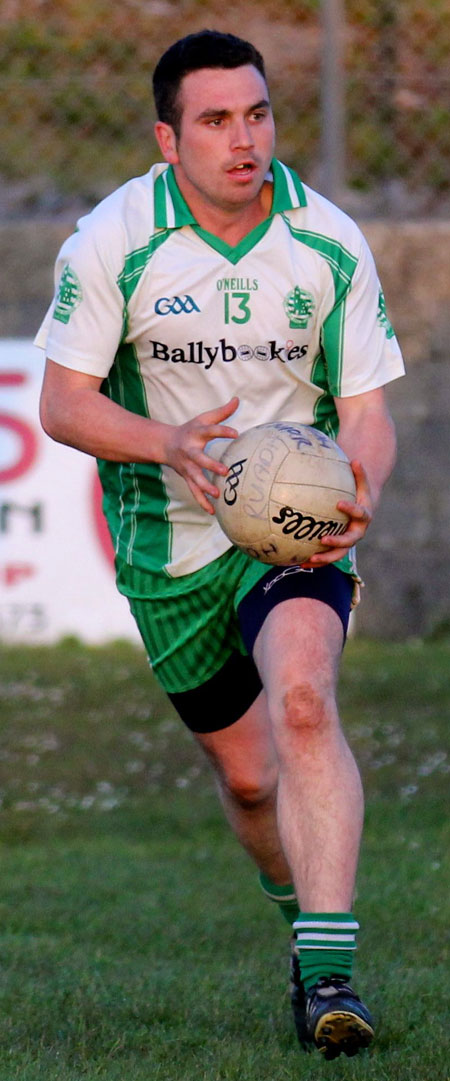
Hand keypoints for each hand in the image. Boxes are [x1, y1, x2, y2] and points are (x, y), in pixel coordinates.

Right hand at [164, 397, 238, 513]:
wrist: (164, 444)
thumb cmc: (189, 430)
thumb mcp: (203, 419)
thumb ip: (222, 412)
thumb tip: (237, 399)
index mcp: (196, 434)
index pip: (210, 431)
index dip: (222, 431)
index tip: (236, 433)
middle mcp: (190, 451)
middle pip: (200, 459)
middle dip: (210, 465)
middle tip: (224, 471)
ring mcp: (187, 466)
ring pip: (195, 478)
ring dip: (205, 487)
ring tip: (217, 494)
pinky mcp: (187, 477)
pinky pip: (194, 491)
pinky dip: (201, 501)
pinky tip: (211, 511)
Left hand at [301, 460, 371, 567]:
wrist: (364, 510)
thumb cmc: (359, 493)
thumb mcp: (361, 483)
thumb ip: (359, 474)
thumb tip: (355, 459)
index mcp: (364, 516)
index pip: (360, 513)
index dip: (351, 509)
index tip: (339, 504)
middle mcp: (357, 532)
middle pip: (349, 541)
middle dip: (337, 542)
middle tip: (323, 539)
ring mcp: (348, 542)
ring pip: (337, 554)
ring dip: (324, 558)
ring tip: (308, 559)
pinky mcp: (338, 548)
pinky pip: (327, 556)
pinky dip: (315, 561)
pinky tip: (299, 562)